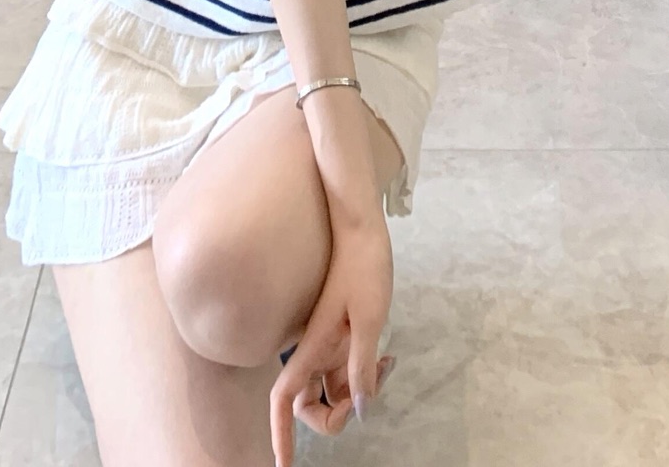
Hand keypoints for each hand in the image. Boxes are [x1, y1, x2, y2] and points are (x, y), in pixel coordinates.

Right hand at [270, 218, 394, 466]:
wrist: (361, 225)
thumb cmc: (363, 265)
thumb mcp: (369, 317)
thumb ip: (362, 365)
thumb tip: (361, 410)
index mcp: (312, 347)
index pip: (284, 400)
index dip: (280, 435)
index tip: (284, 466)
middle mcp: (315, 349)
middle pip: (308, 404)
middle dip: (335, 416)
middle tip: (367, 397)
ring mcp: (328, 341)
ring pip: (332, 387)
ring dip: (358, 393)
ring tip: (386, 366)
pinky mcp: (342, 331)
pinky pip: (346, 368)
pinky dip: (366, 373)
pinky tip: (388, 357)